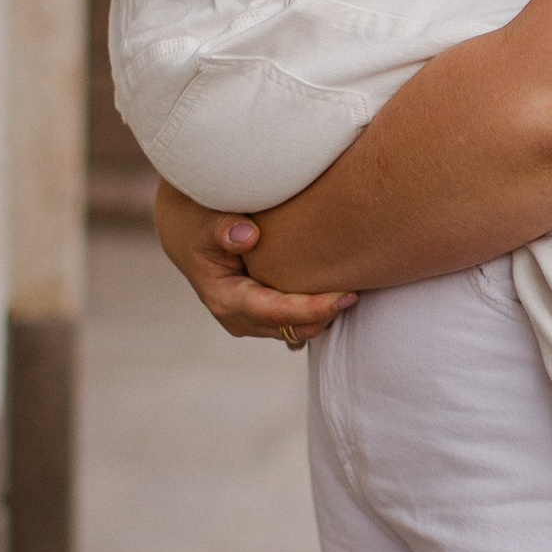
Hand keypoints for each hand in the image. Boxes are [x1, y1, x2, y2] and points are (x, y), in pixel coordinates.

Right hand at [153, 182, 356, 348]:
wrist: (188, 232)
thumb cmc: (198, 220)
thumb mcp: (204, 219)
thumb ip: (223, 228)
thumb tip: (247, 236)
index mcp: (226, 299)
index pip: (278, 313)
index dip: (314, 308)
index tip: (346, 296)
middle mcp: (239, 320)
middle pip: (295, 329)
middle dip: (328, 314)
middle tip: (363, 284)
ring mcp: (252, 323)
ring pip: (300, 331)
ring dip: (325, 315)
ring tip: (355, 285)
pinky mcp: (264, 318)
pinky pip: (298, 325)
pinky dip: (317, 313)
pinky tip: (337, 291)